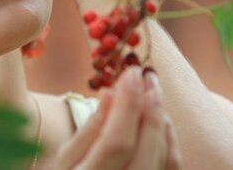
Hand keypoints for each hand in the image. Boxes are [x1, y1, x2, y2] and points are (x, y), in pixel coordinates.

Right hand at [53, 67, 180, 169]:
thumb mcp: (61, 162)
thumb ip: (87, 132)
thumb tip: (110, 93)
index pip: (116, 141)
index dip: (127, 104)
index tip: (130, 72)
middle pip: (146, 151)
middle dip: (149, 108)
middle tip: (147, 76)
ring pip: (163, 161)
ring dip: (161, 122)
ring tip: (152, 92)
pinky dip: (170, 143)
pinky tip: (162, 121)